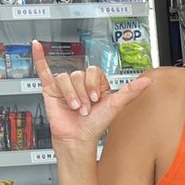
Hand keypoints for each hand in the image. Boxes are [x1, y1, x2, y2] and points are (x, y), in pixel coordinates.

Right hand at [31, 39, 150, 150]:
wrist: (78, 138)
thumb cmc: (96, 125)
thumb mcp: (116, 105)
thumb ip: (131, 91)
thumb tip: (148, 81)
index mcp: (95, 84)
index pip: (93, 71)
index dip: (94, 85)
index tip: (97, 99)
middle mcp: (80, 83)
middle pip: (78, 75)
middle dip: (83, 93)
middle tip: (85, 108)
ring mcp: (65, 85)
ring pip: (65, 78)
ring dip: (71, 94)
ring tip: (75, 108)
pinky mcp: (50, 89)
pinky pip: (43, 70)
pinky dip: (39, 58)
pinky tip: (36, 46)